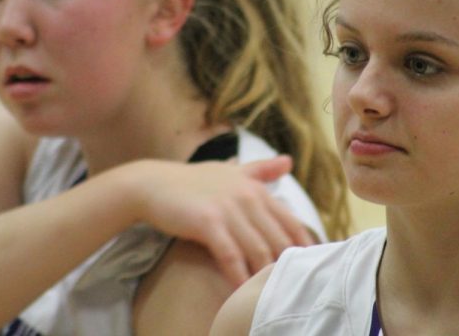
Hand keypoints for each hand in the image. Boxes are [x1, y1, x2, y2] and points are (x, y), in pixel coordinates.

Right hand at [125, 155, 313, 285]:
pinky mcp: (208, 223)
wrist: (153, 184)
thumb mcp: (232, 171)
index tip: (305, 270)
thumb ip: (262, 170)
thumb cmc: (193, 180)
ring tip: (269, 297)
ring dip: (264, 276)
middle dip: (286, 267)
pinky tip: (241, 292)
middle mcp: (248, 196)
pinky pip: (231, 256)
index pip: (292, 223)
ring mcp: (229, 209)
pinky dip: (239, 277)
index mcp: (257, 188)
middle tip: (290, 289)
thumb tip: (289, 161)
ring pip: (258, 250)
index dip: (302, 249)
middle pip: (278, 240)